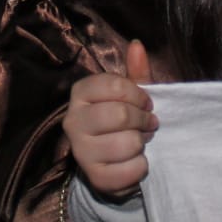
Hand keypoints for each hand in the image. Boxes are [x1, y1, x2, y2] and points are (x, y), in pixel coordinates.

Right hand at [63, 40, 158, 199]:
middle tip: (148, 125)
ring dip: (142, 144)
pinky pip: (131, 169)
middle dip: (143, 120)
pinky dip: (141, 167)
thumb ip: (136, 72)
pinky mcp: (94, 177)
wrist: (114, 165)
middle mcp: (73, 121)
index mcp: (80, 94)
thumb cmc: (125, 123)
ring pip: (127, 143)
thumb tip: (137, 44)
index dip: (138, 94)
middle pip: (120, 114)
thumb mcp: (131, 96)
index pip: (114, 85)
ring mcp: (81, 151)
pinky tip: (134, 163)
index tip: (146, 103)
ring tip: (140, 143)